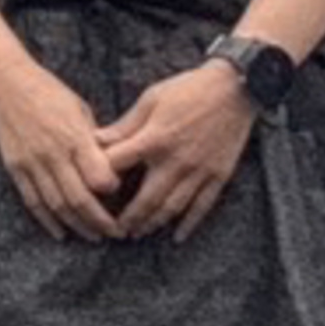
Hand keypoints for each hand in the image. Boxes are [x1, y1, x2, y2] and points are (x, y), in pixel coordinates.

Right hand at [0, 51, 123, 242]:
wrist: (6, 82)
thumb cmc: (48, 91)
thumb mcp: (80, 109)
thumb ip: (93, 141)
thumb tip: (109, 168)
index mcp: (74, 136)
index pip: (98, 176)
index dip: (113, 191)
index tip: (122, 196)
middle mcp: (53, 153)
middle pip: (79, 199)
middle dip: (100, 221)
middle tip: (116, 233)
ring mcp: (32, 162)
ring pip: (57, 205)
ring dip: (77, 226)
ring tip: (93, 237)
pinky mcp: (15, 167)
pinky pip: (33, 201)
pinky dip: (47, 221)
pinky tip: (60, 233)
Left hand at [97, 62, 260, 240]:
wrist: (234, 88)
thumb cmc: (188, 90)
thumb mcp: (150, 100)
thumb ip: (125, 126)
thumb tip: (95, 140)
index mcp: (154, 139)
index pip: (118, 165)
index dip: (101, 179)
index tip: (90, 191)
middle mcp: (176, 160)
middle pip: (147, 198)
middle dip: (129, 218)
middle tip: (115, 229)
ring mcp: (199, 170)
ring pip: (173, 207)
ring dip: (153, 224)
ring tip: (138, 233)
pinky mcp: (218, 175)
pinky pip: (202, 206)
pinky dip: (189, 224)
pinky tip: (177, 236)